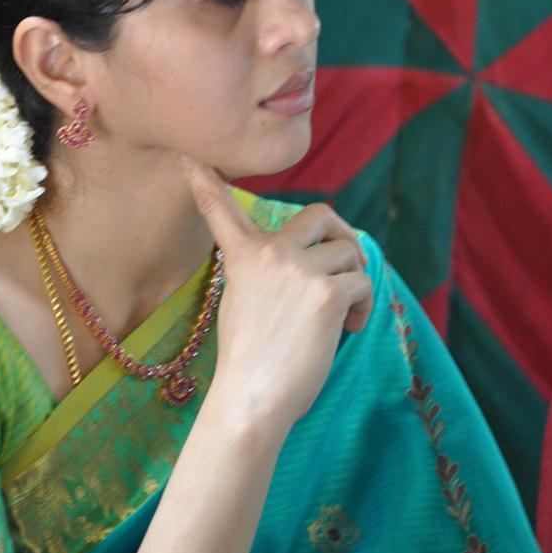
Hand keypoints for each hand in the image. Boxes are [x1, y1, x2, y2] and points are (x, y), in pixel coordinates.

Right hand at [174, 154, 373, 433]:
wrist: (253, 397)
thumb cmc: (248, 362)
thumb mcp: (241, 302)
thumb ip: (264, 272)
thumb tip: (303, 264)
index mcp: (242, 256)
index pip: (220, 208)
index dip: (204, 181)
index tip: (188, 156)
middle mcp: (270, 253)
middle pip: (322, 215)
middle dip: (343, 234)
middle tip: (347, 263)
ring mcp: (300, 270)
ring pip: (348, 254)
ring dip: (354, 282)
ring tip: (344, 316)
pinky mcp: (328, 292)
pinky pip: (362, 283)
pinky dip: (363, 305)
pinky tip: (349, 328)